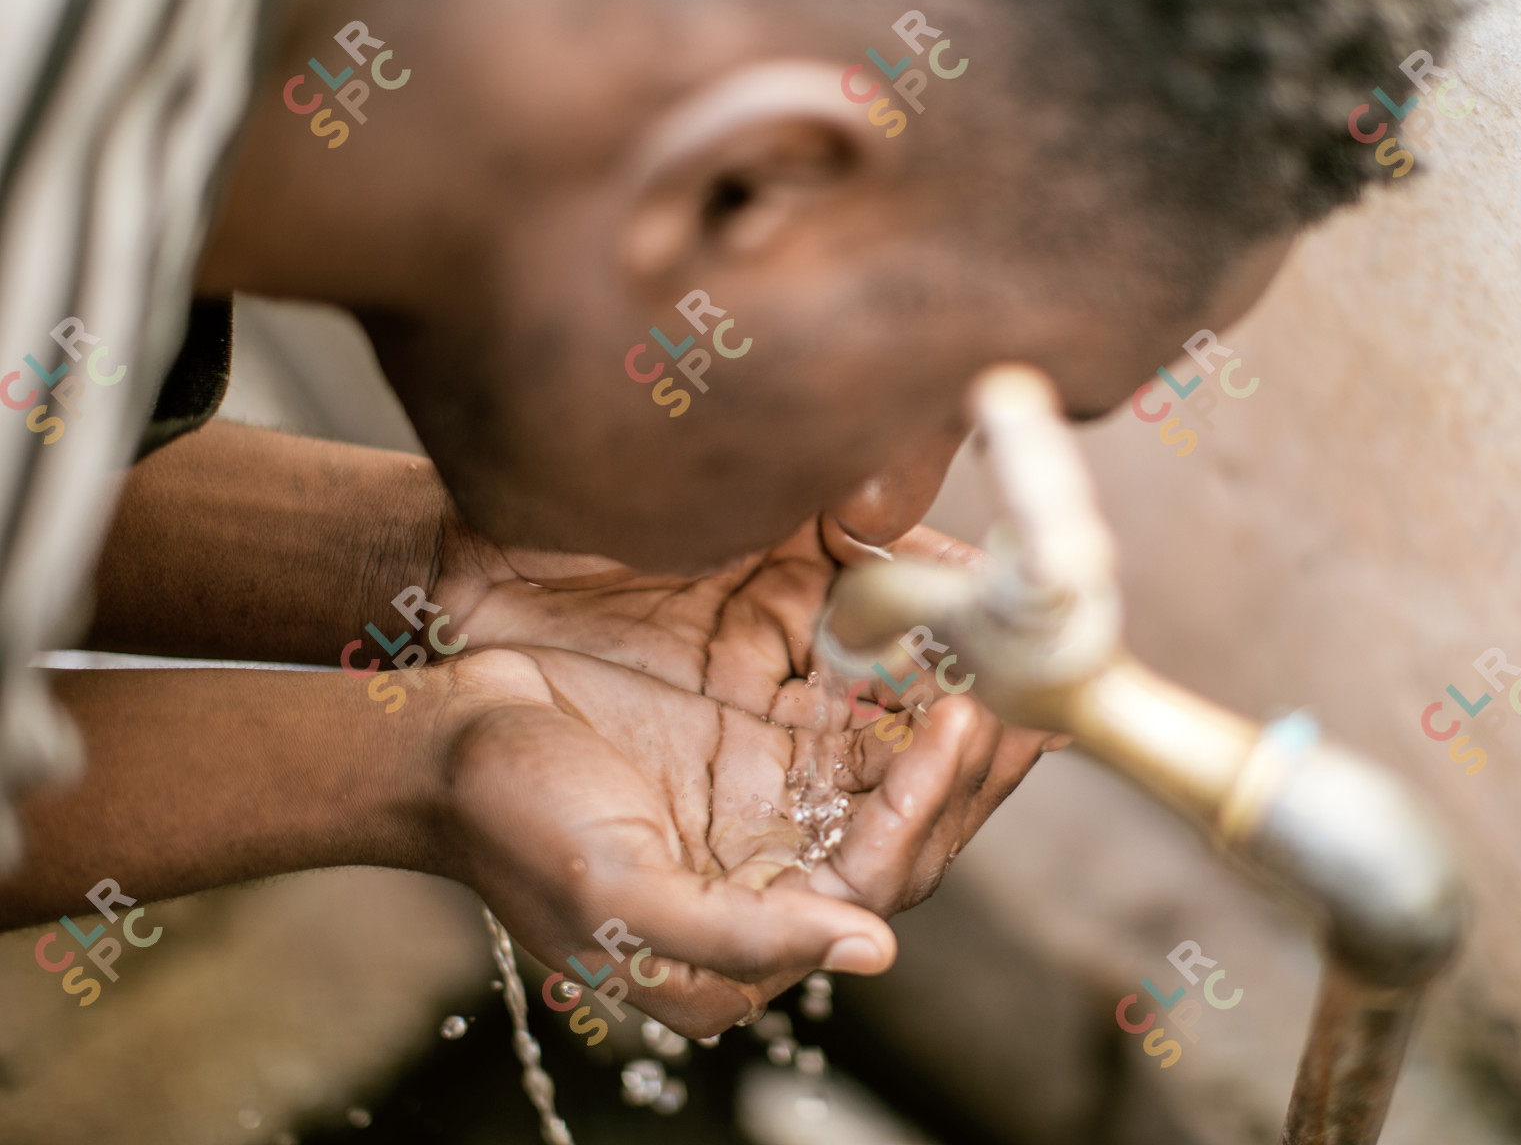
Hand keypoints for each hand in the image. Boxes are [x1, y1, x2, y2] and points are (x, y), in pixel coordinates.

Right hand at [426, 519, 1054, 1035]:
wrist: (442, 736)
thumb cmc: (511, 823)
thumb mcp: (615, 891)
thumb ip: (740, 932)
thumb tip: (873, 952)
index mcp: (751, 924)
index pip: (874, 879)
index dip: (925, 808)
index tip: (957, 722)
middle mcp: (780, 863)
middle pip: (908, 826)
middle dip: (973, 763)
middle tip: (1027, 684)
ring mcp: (776, 791)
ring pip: (896, 763)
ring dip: (957, 713)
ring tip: (1010, 647)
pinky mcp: (763, 725)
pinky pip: (858, 704)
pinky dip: (906, 670)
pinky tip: (943, 620)